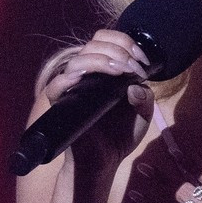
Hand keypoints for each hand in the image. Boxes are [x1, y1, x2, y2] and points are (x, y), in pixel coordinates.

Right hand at [45, 30, 153, 170]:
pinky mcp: (61, 105)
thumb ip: (146, 98)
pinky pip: (55, 86)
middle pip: (93, 45)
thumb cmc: (121, 135)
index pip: (107, 41)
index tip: (142, 60)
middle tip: (134, 68)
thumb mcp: (143, 114)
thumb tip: (134, 87)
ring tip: (120, 71)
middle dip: (118, 50)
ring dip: (101, 60)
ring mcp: (73, 88)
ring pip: (77, 61)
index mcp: (106, 71)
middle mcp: (88, 75)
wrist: (106, 161)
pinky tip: (84, 79)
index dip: (125, 42)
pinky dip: (67, 79)